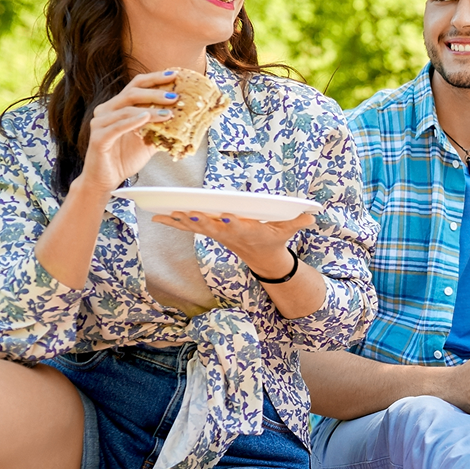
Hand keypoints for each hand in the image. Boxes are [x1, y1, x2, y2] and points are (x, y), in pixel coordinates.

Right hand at [77, 71, 179, 193]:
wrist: (106, 179)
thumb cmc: (125, 158)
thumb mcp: (149, 140)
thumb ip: (162, 127)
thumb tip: (187, 119)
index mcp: (118, 107)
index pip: (136, 85)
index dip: (154, 78)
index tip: (174, 75)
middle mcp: (107, 110)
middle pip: (131, 93)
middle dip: (155, 93)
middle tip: (175, 96)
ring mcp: (100, 123)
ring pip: (126, 110)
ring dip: (149, 110)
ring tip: (169, 113)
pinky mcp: (98, 138)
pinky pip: (116, 127)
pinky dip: (132, 121)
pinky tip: (146, 118)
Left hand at [152, 210, 316, 278]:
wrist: (262, 256)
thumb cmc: (274, 238)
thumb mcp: (287, 230)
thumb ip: (298, 222)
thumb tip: (312, 216)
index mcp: (247, 231)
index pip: (237, 226)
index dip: (230, 222)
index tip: (225, 216)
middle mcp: (229, 233)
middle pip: (211, 226)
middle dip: (198, 220)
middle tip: (187, 213)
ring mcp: (217, 233)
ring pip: (195, 226)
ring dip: (179, 220)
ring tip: (163, 212)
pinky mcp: (209, 231)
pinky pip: (188, 226)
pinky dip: (173, 221)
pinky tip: (157, 216)